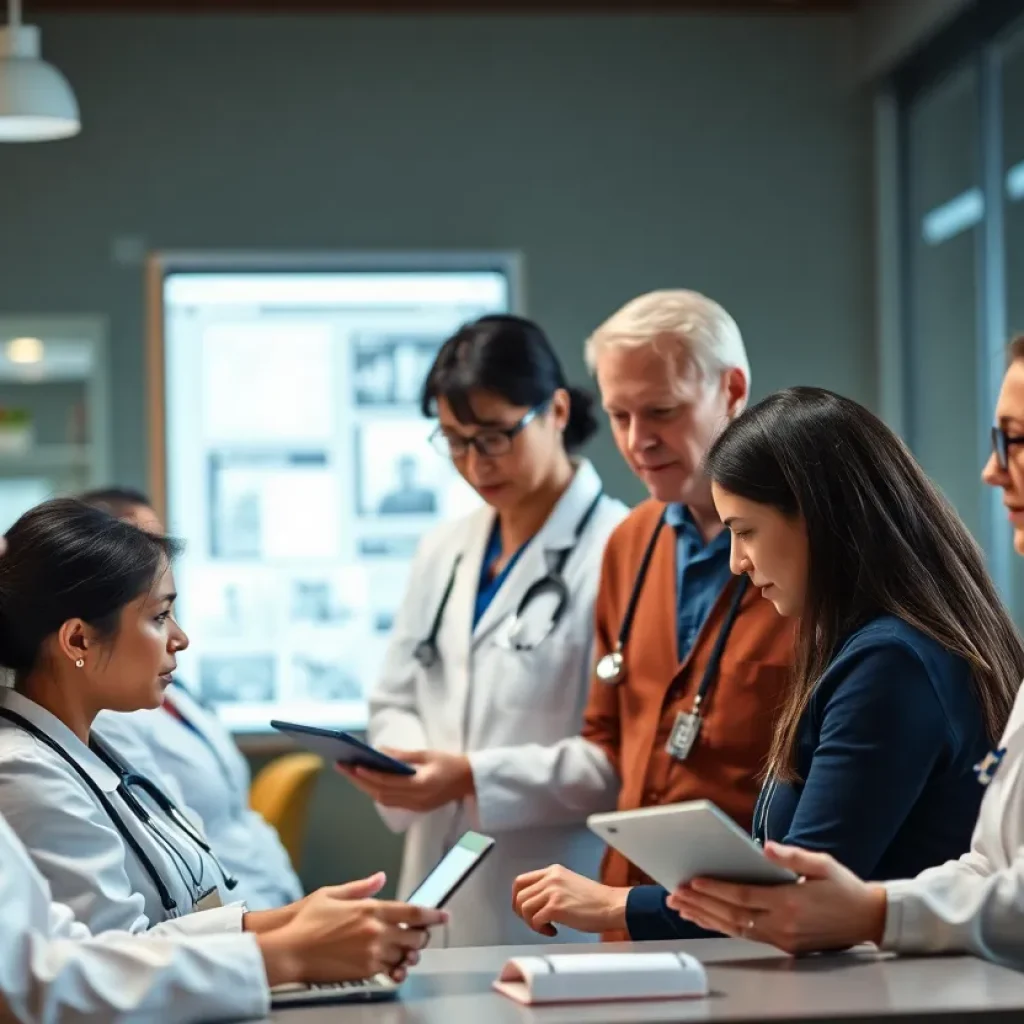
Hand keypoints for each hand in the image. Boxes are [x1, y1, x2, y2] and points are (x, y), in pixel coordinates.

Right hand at [258, 872, 447, 986]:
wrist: (289, 951)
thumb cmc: (306, 921)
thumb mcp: (332, 893)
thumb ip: (361, 887)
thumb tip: (380, 877)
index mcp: (371, 909)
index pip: (413, 912)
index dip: (433, 915)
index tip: (444, 916)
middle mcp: (376, 931)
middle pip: (415, 936)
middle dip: (423, 935)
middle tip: (421, 934)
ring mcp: (372, 953)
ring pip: (406, 955)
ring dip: (411, 952)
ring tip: (408, 950)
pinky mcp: (365, 972)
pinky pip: (391, 971)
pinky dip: (398, 968)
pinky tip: (395, 965)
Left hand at [338, 749, 474, 812]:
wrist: (471, 781)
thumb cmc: (451, 763)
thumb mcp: (427, 754)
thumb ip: (402, 755)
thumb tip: (378, 751)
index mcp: (422, 786)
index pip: (389, 783)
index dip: (370, 776)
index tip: (354, 766)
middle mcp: (417, 800)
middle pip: (381, 793)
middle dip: (359, 780)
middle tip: (342, 766)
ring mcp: (416, 807)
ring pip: (383, 800)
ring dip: (365, 786)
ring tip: (349, 772)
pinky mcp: (416, 808)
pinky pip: (390, 801)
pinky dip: (376, 791)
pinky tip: (367, 780)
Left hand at [512, 865, 628, 936]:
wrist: (612, 905)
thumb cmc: (595, 900)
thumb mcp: (569, 884)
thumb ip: (551, 887)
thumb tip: (534, 902)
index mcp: (553, 871)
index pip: (521, 881)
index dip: (517, 898)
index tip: (523, 909)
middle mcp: (551, 878)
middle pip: (519, 894)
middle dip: (521, 912)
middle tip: (533, 921)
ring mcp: (552, 891)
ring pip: (524, 908)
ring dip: (531, 922)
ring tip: (546, 926)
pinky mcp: (556, 907)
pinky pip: (535, 920)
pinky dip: (540, 929)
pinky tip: (553, 931)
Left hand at [666, 842, 887, 954]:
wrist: (869, 919)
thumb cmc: (844, 887)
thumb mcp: (822, 864)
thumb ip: (792, 856)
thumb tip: (767, 848)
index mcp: (790, 902)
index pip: (743, 896)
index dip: (716, 889)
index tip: (693, 881)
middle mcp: (783, 924)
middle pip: (733, 915)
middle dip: (701, 904)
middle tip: (675, 894)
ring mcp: (783, 938)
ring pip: (735, 929)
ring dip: (706, 917)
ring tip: (681, 907)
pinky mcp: (784, 945)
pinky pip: (746, 935)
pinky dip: (722, 926)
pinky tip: (706, 918)